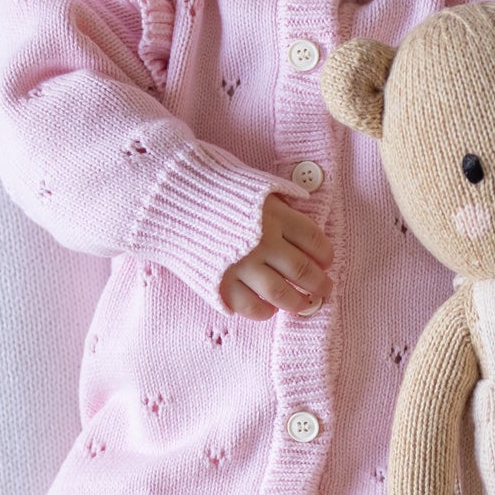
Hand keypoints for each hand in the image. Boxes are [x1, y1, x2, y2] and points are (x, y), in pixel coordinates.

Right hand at [220, 194, 332, 319]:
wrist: (168, 197)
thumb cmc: (211, 184)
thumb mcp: (254, 183)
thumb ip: (280, 199)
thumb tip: (303, 206)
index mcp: (275, 215)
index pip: (314, 241)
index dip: (325, 256)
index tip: (326, 262)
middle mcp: (263, 241)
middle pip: (303, 271)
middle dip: (319, 285)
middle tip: (324, 290)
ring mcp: (242, 264)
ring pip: (281, 293)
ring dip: (298, 303)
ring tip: (304, 305)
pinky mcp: (220, 282)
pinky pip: (250, 306)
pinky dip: (264, 311)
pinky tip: (269, 308)